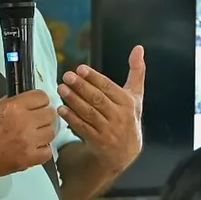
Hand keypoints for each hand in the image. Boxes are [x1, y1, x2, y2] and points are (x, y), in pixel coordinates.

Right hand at [0, 89, 57, 180]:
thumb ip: (13, 102)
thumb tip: (28, 101)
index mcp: (13, 107)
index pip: (42, 97)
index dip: (40, 100)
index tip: (37, 104)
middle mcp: (24, 123)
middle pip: (50, 114)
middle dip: (44, 114)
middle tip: (37, 118)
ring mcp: (28, 142)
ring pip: (52, 132)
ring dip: (45, 131)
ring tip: (35, 133)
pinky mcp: (29, 159)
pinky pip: (48, 151)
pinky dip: (43, 148)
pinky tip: (34, 146)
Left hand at [58, 45, 145, 172]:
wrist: (126, 151)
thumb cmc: (128, 116)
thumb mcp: (136, 95)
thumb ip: (136, 71)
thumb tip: (139, 48)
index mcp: (128, 102)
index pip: (109, 87)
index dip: (94, 77)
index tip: (80, 68)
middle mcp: (119, 116)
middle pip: (98, 99)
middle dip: (81, 86)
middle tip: (67, 76)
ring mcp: (108, 130)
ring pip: (89, 113)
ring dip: (74, 100)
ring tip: (61, 89)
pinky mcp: (97, 141)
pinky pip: (83, 128)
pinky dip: (71, 118)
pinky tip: (61, 108)